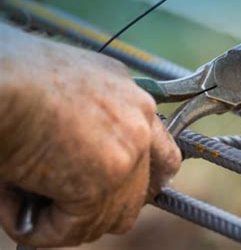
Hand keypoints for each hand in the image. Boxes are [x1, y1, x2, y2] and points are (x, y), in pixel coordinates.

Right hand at [0, 25, 180, 246]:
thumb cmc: (18, 73)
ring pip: (109, 218)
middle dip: (100, 207)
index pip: (161, 155)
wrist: (0, 76)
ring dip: (66, 218)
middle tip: (60, 206)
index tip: (113, 193)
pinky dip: (40, 229)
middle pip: (139, 193)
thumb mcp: (74, 83)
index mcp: (133, 98)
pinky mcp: (102, 182)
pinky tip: (11, 201)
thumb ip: (94, 118)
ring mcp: (127, 152)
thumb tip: (82, 157)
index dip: (138, 181)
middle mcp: (140, 122)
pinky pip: (72, 230)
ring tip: (23, 196)